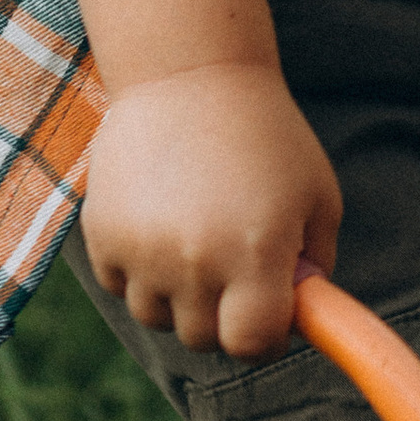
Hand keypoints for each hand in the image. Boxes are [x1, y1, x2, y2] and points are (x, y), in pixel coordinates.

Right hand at [80, 60, 340, 356]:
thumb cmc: (267, 137)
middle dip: (224, 317)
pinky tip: (163, 223)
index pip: (252, 345)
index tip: (270, 317)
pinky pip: (121, 287)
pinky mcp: (102, 235)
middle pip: (202, 339)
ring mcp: (143, 250)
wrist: (189, 75)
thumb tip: (300, 319)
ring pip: (157, 317)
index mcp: (256, 252)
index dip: (265, 340)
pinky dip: (141, 271)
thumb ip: (314, 266)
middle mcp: (196, 259)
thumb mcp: (317, 196)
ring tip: (198, 239)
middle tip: (235, 271)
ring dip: (179, 296)